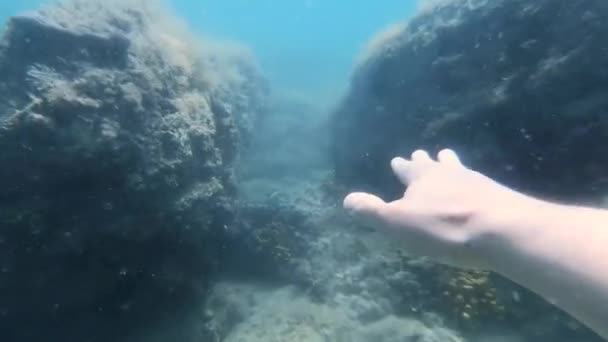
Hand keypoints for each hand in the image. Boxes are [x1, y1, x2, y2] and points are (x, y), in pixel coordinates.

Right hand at [343, 149, 529, 268]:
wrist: (501, 230)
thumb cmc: (443, 227)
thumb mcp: (398, 223)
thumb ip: (372, 211)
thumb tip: (347, 199)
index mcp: (422, 179)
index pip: (408, 169)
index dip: (401, 167)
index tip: (397, 160)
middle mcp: (449, 174)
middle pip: (435, 164)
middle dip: (426, 161)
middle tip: (424, 153)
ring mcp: (476, 182)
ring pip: (459, 168)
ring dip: (451, 164)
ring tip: (449, 157)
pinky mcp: (498, 195)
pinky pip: (479, 183)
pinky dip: (472, 182)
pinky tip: (477, 187)